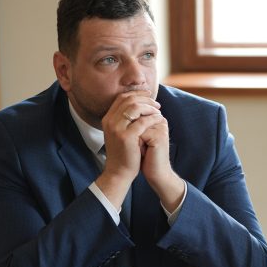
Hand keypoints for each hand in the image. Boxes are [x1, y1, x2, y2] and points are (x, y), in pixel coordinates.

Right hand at [96, 90, 162, 209]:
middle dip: (145, 99)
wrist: (119, 172)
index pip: (122, 98)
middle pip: (129, 100)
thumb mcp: (121, 134)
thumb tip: (140, 106)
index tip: (149, 96)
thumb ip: (126, 121)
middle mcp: (110, 121)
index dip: (137, 94)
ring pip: (135, 107)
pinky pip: (142, 121)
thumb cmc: (124, 153)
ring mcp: (116, 128)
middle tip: (157, 104)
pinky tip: (159, 119)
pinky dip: (152, 118)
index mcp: (108, 119)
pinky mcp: (126, 137)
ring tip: (158, 111)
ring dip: (149, 107)